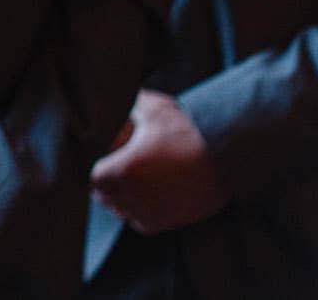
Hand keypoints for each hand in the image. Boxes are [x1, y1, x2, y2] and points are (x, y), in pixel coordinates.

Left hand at [90, 90, 228, 234]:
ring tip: (120, 183)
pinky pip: (140, 224)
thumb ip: (129, 102)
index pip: (90, 178)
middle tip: (104, 169)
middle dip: (101, 184)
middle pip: (102, 196)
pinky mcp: (170, 221)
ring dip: (116, 199)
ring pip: (120, 211)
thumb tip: (112, 93)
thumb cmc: (190, 130)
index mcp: (124, 170)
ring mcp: (152, 211)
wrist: (229, 157)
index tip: (94, 159)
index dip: (88, 168)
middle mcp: (135, 196)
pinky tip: (138, 198)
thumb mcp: (155, 108)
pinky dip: (135, 214)